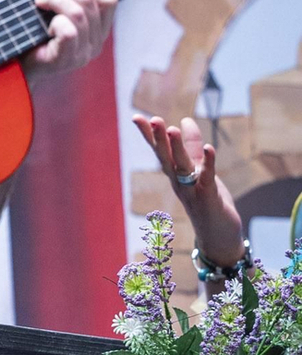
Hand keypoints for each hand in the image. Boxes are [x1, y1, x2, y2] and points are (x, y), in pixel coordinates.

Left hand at [27, 0, 116, 78]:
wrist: (9, 63)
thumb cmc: (28, 30)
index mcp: (97, 26)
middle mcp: (96, 41)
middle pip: (93, 0)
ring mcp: (84, 53)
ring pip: (80, 13)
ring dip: (55, 0)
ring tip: (39, 3)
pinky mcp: (68, 60)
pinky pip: (70, 31)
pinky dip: (54, 21)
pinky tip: (43, 24)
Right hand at [133, 113, 245, 265]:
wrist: (218, 237)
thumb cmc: (208, 201)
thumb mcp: (199, 170)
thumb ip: (192, 146)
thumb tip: (184, 120)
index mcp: (175, 175)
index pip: (159, 151)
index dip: (148, 135)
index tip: (136, 117)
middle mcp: (179, 183)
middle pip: (166, 158)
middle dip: (158, 139)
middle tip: (153, 119)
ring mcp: (191, 191)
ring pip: (181, 167)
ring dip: (176, 149)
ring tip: (172, 129)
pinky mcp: (208, 198)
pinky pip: (207, 179)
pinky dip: (208, 163)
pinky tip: (209, 148)